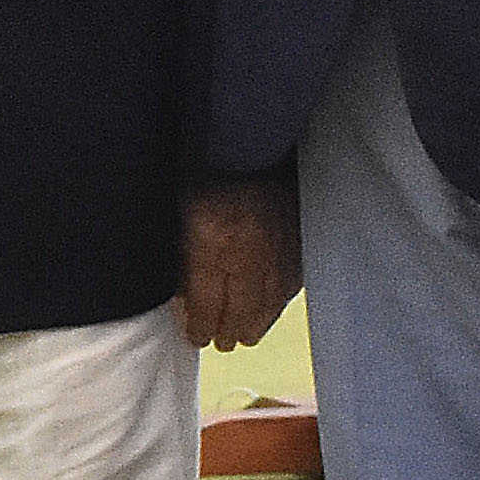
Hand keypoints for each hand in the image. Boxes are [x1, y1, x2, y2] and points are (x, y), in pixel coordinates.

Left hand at [182, 172, 299, 351]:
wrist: (251, 135)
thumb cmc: (204, 169)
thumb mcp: (179, 212)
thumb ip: (182, 256)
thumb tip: (182, 293)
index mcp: (214, 246)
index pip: (208, 305)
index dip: (202, 327)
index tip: (196, 338)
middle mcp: (250, 255)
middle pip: (243, 310)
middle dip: (230, 331)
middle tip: (224, 344)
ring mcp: (280, 248)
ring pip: (271, 301)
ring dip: (258, 322)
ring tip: (246, 335)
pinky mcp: (300, 238)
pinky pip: (292, 280)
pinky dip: (281, 299)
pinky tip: (274, 306)